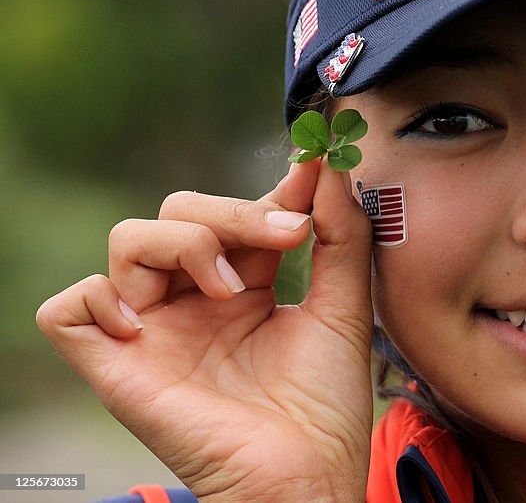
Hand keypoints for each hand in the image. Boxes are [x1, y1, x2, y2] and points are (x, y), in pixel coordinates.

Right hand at [36, 160, 373, 500]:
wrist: (306, 474)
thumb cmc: (325, 402)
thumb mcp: (344, 305)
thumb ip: (339, 234)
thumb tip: (325, 166)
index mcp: (244, 286)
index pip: (238, 213)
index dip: (270, 192)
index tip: (312, 172)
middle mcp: (193, 301)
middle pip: (180, 211)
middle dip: (235, 210)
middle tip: (288, 235)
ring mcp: (153, 330)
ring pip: (129, 240)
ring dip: (185, 243)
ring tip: (232, 291)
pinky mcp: (115, 365)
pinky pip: (69, 308)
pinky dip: (99, 299)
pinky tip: (150, 323)